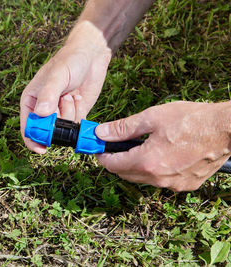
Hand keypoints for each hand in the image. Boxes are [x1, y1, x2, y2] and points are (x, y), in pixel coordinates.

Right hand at [20, 22, 111, 152]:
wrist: (91, 55)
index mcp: (31, 101)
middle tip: (64, 102)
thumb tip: (41, 113)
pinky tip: (78, 98)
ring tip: (71, 95)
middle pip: (47, 132)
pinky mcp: (75, 114)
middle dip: (57, 123)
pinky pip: (77, 126)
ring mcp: (60, 113)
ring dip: (70, 114)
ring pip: (64, 130)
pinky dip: (80, 114)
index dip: (33, 140)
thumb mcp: (57, 75)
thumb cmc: (69, 60)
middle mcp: (44, 110)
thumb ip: (49, 94)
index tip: (43, 148)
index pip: (28, 127)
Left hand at [95, 101, 230, 191]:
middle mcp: (158, 178)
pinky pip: (161, 181)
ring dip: (134, 167)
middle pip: (126, 174)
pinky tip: (159, 156)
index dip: (102, 156)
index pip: (113, 165)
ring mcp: (173, 184)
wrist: (226, 129)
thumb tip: (101, 133)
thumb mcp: (152, 118)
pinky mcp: (186, 185)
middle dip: (116, 161)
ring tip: (138, 149)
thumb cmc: (191, 120)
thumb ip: (123, 128)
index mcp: (147, 162)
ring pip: (143, 179)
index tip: (98, 149)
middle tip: (115, 147)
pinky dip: (154, 171)